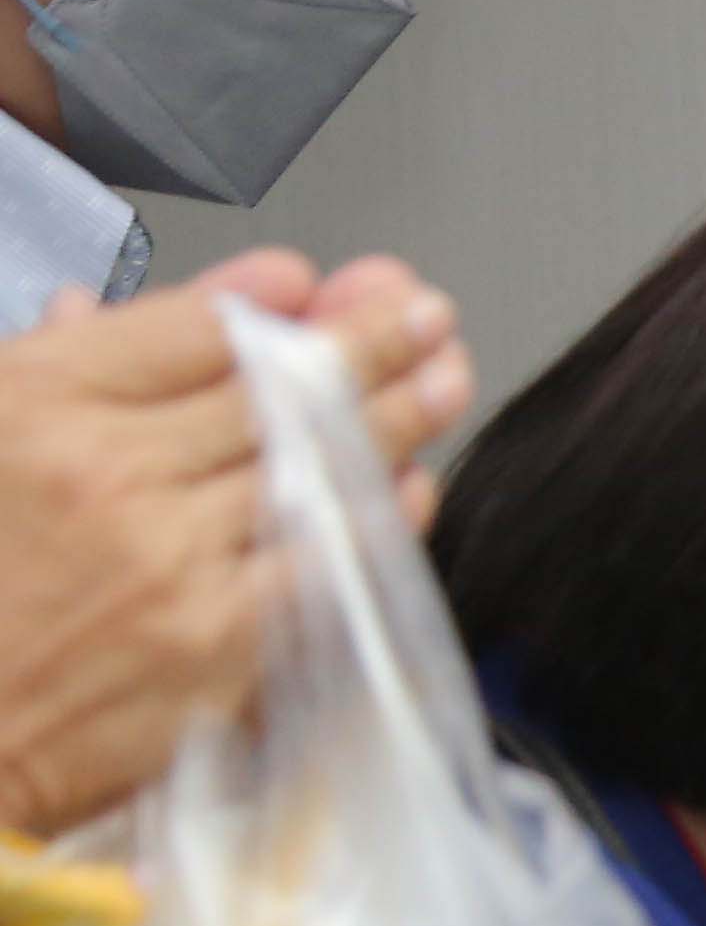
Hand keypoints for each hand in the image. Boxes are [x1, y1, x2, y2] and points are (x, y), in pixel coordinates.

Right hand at [0, 255, 465, 835]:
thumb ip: (61, 366)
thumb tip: (128, 306)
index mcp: (35, 407)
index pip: (190, 328)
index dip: (265, 299)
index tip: (311, 282)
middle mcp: (111, 473)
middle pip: (275, 387)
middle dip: (366, 341)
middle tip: (422, 314)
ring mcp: (173, 560)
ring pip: (317, 467)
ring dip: (399, 415)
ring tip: (444, 375)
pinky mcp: (219, 643)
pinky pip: (327, 561)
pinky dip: (378, 516)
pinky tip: (409, 485)